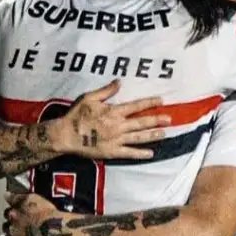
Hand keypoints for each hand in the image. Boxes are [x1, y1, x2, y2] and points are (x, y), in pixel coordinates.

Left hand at [1, 192, 67, 235]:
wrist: (54, 230)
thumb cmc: (45, 212)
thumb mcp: (32, 199)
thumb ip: (16, 197)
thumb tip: (5, 195)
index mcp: (12, 214)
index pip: (7, 213)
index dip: (12, 214)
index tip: (16, 215)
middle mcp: (10, 228)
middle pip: (5, 227)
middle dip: (9, 227)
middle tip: (16, 228)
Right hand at [52, 80, 170, 159]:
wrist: (67, 135)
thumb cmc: (77, 115)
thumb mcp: (89, 98)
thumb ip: (106, 91)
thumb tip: (119, 82)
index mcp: (113, 112)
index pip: (136, 106)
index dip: (149, 103)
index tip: (161, 101)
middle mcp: (118, 126)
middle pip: (142, 122)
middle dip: (157, 120)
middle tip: (169, 119)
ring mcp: (116, 140)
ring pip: (139, 137)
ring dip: (153, 135)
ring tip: (164, 133)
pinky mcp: (112, 152)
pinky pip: (130, 153)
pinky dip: (141, 153)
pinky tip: (151, 153)